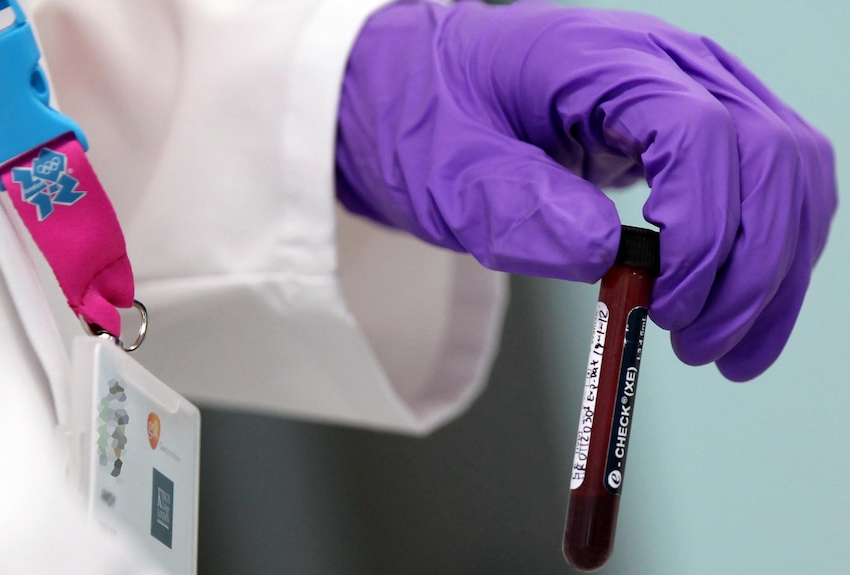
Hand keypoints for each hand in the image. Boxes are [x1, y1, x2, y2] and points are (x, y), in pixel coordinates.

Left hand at [335, 0, 836, 380]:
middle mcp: (668, 66)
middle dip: (751, 268)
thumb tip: (607, 256)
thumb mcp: (447, 172)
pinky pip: (769, 188)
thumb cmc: (434, 123)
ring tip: (724, 350)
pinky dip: (769, 258)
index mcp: (601, 61)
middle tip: (699, 347)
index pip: (701, 132)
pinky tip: (742, 314)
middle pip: (771, 155)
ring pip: (788, 175)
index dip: (704, 229)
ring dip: (774, 274)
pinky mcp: (699, 130)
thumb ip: (516, 207)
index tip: (669, 305)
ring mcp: (693, 93)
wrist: (432, 98)